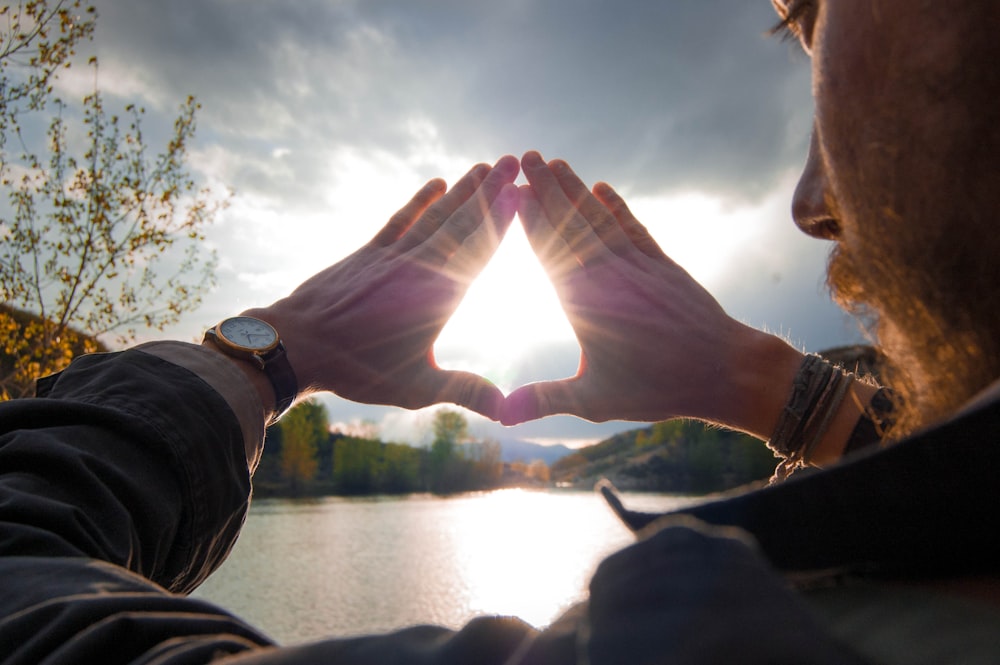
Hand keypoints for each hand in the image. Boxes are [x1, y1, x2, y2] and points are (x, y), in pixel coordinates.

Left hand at [246, 156, 519, 420]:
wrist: (297, 344)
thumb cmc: (358, 369)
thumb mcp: (416, 387)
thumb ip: (464, 390)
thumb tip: (507, 410)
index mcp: (437, 297)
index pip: (477, 251)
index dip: (501, 221)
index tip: (522, 192)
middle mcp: (418, 267)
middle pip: (461, 222)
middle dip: (490, 191)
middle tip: (515, 161)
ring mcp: (392, 255)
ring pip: (435, 215)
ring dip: (462, 189)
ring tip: (486, 166)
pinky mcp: (369, 252)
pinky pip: (401, 219)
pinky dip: (421, 200)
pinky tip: (437, 183)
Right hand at [502, 152, 801, 435]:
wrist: (725, 370)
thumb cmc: (658, 389)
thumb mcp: (594, 401)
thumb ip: (544, 399)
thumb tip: (499, 415)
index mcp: (587, 303)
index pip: (551, 251)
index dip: (530, 220)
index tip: (512, 191)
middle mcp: (610, 275)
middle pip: (573, 223)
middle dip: (548, 188)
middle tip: (526, 157)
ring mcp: (638, 265)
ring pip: (600, 218)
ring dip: (576, 189)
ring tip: (555, 163)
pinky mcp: (662, 265)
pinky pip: (633, 227)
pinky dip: (616, 207)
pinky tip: (601, 189)